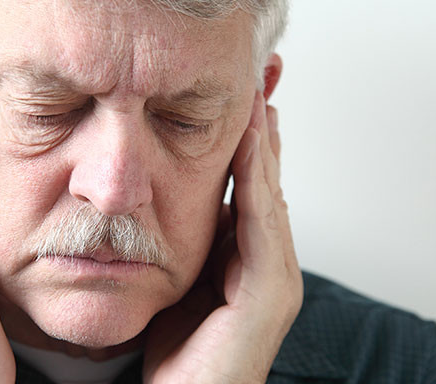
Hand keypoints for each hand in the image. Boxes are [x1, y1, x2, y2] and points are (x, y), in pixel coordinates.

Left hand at [143, 93, 302, 382]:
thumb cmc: (176, 361)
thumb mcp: (177, 290)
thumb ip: (184, 251)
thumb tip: (160, 212)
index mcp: (246, 266)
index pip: (249, 193)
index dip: (246, 147)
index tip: (239, 102)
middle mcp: (268, 268)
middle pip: (268, 185)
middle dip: (264, 134)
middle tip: (261, 80)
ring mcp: (275, 280)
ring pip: (270, 195)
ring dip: (264, 145)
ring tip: (258, 98)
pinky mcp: (269, 293)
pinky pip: (262, 222)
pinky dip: (257, 180)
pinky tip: (251, 143)